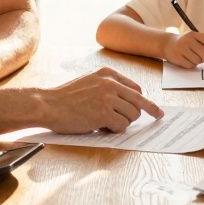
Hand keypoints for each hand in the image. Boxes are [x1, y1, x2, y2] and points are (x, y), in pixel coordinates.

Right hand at [36, 67, 164, 133]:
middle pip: (140, 101)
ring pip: (132, 115)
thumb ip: (109, 87)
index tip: (156, 111)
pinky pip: (122, 125)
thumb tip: (130, 102)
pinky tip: (103, 128)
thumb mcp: (90, 82)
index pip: (137, 89)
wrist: (47, 104)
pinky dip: (116, 130)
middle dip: (141, 114)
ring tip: (106, 124)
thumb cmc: (66, 98)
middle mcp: (110, 83)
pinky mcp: (103, 113)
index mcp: (108, 74)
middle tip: (147, 120)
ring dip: (122, 123)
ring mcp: (107, 97)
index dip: (144, 102)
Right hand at [161, 31, 203, 68]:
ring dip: (198, 62)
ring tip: (194, 58)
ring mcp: (181, 48)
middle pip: (203, 52)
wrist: (167, 44)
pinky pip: (190, 65)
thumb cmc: (185, 43)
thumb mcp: (194, 39)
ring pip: (197, 60)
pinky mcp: (177, 57)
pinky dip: (191, 65)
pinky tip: (188, 60)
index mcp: (193, 34)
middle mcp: (187, 40)